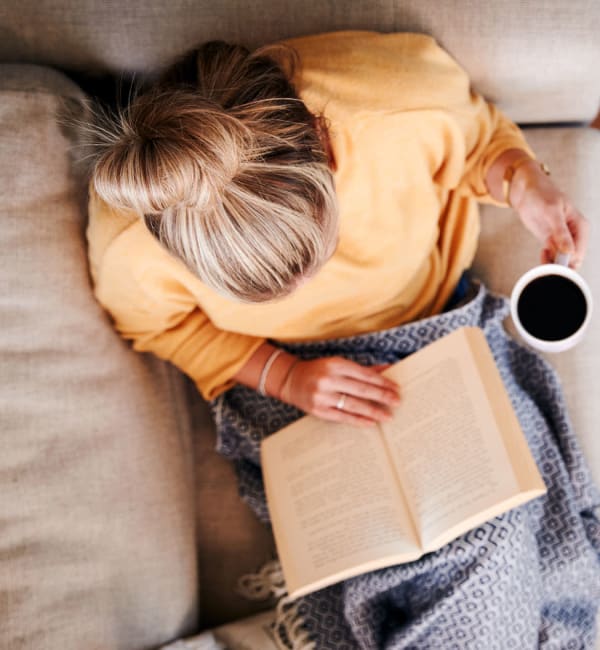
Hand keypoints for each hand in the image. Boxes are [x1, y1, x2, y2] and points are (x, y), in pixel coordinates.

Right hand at [279, 356, 400, 426]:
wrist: (291, 380)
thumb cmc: (319, 371)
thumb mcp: (338, 364)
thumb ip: (361, 369)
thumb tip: (386, 369)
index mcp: (335, 364)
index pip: (364, 374)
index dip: (382, 381)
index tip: (396, 387)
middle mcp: (329, 379)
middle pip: (361, 389)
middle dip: (381, 396)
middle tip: (397, 402)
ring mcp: (323, 396)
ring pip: (353, 405)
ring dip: (373, 411)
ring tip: (388, 416)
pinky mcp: (319, 410)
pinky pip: (343, 417)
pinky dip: (358, 420)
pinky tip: (371, 422)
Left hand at [509, 161, 589, 268]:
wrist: (526, 191)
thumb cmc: (542, 195)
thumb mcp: (552, 212)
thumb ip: (561, 232)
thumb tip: (570, 251)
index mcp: (581, 226)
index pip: (580, 252)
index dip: (569, 261)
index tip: (556, 265)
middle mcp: (574, 234)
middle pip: (572, 259)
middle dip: (561, 265)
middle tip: (548, 262)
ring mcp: (562, 239)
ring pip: (561, 260)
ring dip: (552, 263)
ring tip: (543, 254)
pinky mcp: (550, 241)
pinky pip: (551, 257)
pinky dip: (546, 259)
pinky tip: (541, 253)